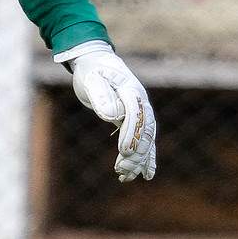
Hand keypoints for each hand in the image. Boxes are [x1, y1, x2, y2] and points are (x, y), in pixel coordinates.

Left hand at [55, 40, 156, 181]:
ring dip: (139, 159)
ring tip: (127, 177)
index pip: (136, 115)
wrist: (96, 62)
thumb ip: (101, 95)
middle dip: (137, 152)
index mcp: (131, 90)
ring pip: (146, 139)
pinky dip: (146, 158)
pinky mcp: (135, 120)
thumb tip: (112, 116)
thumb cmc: (91, 70)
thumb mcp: (91, 80)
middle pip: (145, 131)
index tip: (123, 152)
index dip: (131, 134)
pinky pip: (144, 140)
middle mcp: (140, 102)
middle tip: (123, 170)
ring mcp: (140, 111)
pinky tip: (145, 175)